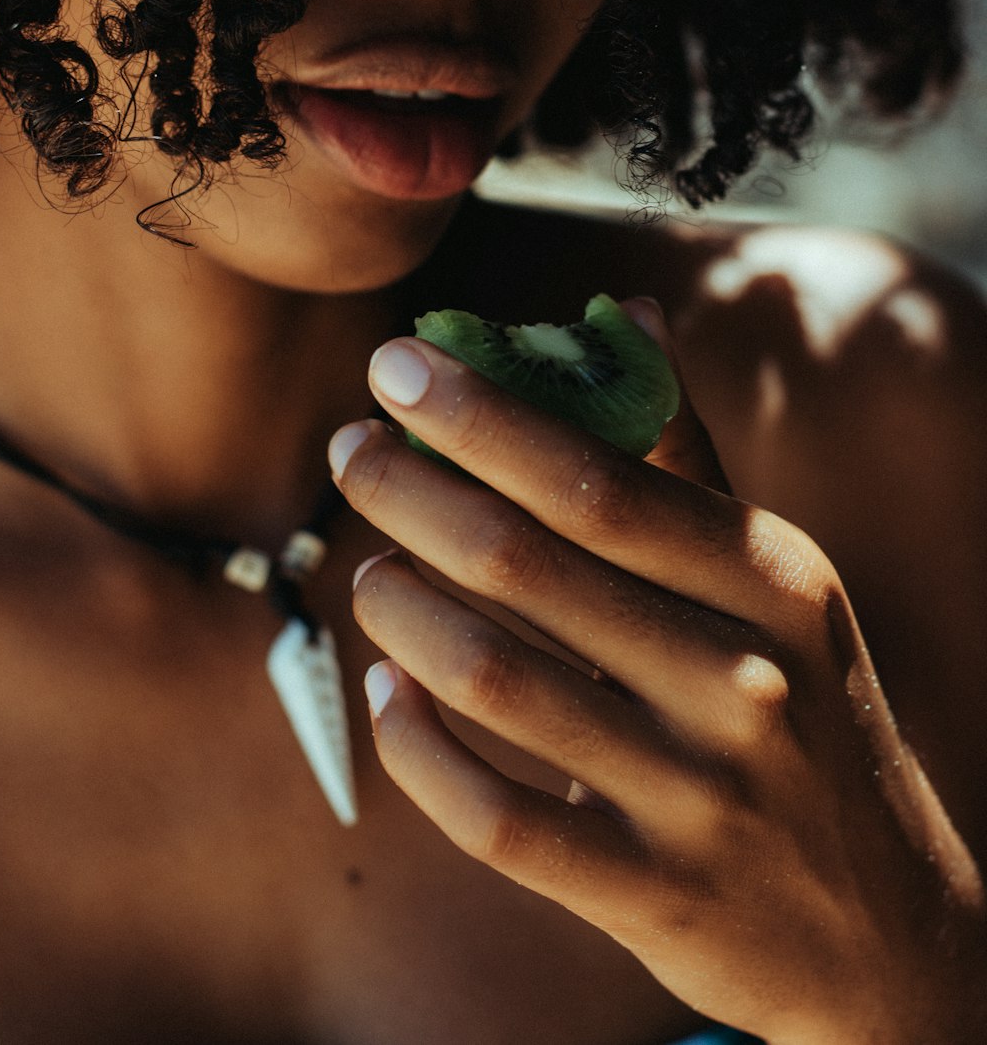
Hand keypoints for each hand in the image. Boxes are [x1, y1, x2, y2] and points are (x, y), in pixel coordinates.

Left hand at [329, 303, 985, 1044]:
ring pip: (489, 679)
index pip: (597, 475)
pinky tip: (390, 690)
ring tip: (369, 569)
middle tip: (349, 451)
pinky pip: (490, 816)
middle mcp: (741, 679)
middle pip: (522, 561)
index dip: (480, 414)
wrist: (882, 917)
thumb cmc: (800, 707)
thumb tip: (624, 313)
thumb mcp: (771, 581)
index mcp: (770, 578)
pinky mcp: (650, 893)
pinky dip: (415, 745)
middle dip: (405, 489)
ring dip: (396, 607)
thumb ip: (687, 453)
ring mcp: (697, 794)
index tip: (394, 364)